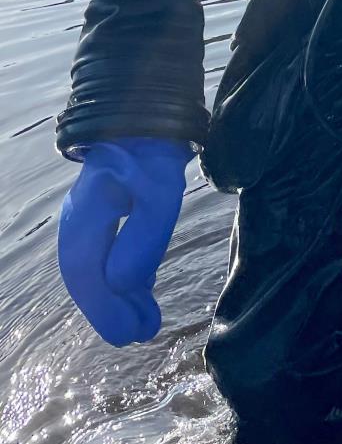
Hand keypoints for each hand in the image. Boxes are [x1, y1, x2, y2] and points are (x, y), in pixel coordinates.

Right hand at [58, 136, 190, 344]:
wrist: (151, 109)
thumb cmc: (156, 148)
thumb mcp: (159, 195)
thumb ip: (142, 241)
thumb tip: (124, 287)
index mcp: (85, 216)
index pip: (89, 275)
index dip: (108, 309)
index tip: (132, 334)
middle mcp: (79, 218)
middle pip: (87, 275)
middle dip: (111, 308)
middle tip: (140, 333)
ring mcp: (90, 212)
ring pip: (95, 265)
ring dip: (116, 294)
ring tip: (143, 319)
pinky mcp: (106, 206)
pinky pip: (104, 251)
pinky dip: (119, 274)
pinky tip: (139, 286)